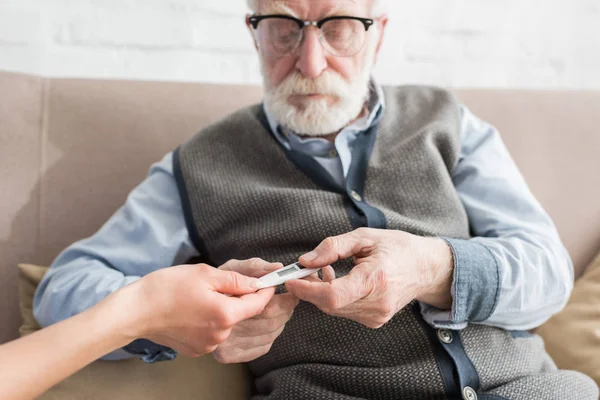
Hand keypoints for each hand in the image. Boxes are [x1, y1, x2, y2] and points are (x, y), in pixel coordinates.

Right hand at [114, 263, 273, 357]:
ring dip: (222, 310)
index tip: (268, 282)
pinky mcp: (196, 350)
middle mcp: (220, 334)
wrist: (135, 311)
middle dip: (238, 298)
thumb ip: (236, 280)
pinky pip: (212, 333)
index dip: (265, 291)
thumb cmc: (167, 288)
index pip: (258, 303)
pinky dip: (208, 321)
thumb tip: (257, 283)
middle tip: (221, 283)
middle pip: (241, 314)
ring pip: (226, 323)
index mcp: (226, 314)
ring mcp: (208, 345)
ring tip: (201, 296)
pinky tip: (192, 310)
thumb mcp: (205, 274)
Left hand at [285, 228, 453, 328]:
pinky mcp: (375, 321)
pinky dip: (334, 298)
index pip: (332, 295)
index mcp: (376, 279)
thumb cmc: (397, 248)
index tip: (291, 279)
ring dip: (321, 292)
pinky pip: (344, 311)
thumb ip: (332, 247)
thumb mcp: (364, 237)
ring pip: (334, 309)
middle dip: (310, 288)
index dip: (307, 290)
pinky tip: (339, 281)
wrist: (426, 268)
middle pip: (329, 304)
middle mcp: (377, 303)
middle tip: (304, 270)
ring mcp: (377, 316)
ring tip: (326, 270)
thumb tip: (305, 260)